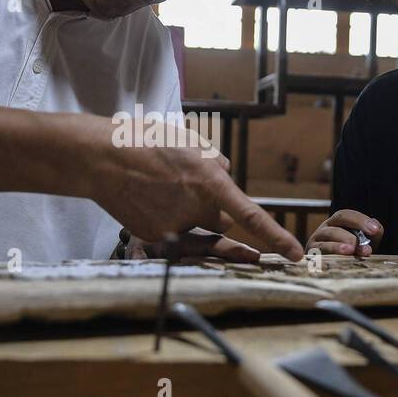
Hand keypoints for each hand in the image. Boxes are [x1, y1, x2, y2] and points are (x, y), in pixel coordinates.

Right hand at [82, 115, 303, 260]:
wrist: (101, 158)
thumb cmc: (145, 142)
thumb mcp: (189, 141)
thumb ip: (215, 162)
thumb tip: (227, 175)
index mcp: (209, 181)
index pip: (251, 216)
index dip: (277, 237)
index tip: (296, 255)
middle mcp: (196, 208)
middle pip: (221, 223)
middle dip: (213, 212)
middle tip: (186, 189)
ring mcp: (175, 226)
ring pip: (199, 231)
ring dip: (192, 218)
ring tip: (164, 192)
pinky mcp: (156, 237)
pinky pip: (175, 235)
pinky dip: (167, 220)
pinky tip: (148, 199)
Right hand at [308, 209, 383, 256]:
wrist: (333, 273)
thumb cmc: (349, 256)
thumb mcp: (362, 244)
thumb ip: (372, 236)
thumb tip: (376, 228)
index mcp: (336, 223)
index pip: (345, 215)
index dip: (360, 221)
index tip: (375, 230)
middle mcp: (324, 230)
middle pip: (334, 227)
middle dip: (350, 235)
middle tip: (364, 248)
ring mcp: (315, 243)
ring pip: (325, 240)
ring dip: (338, 245)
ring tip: (350, 251)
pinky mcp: (311, 258)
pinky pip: (317, 256)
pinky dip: (327, 258)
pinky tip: (338, 261)